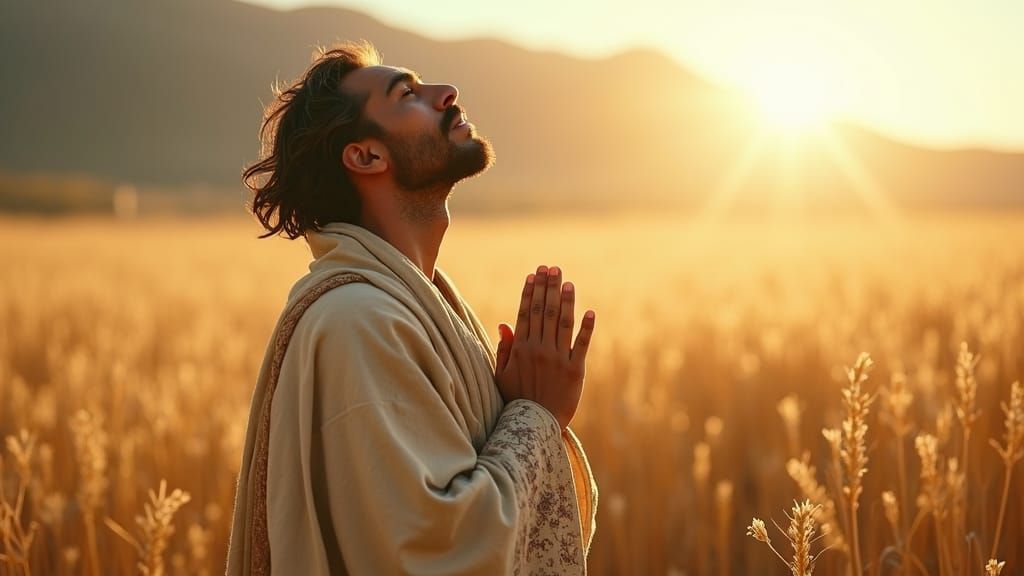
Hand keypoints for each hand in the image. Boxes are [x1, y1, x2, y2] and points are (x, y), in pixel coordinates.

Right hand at [494, 265, 595, 429]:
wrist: (535, 427)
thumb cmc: (516, 401)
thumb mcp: (502, 376)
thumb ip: (504, 349)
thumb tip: (505, 323)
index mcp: (521, 349)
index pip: (526, 313)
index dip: (530, 292)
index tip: (534, 274)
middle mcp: (539, 350)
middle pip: (545, 312)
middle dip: (547, 287)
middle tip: (551, 268)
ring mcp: (558, 359)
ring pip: (562, 323)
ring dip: (565, 300)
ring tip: (567, 281)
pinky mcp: (575, 371)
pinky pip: (581, 345)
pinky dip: (586, 327)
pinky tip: (589, 311)